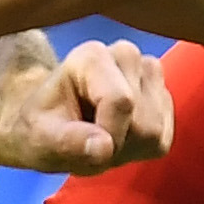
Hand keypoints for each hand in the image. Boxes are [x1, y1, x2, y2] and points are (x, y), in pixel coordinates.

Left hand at [0, 38, 170, 173]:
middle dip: (118, 146)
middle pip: (144, 122)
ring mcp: (150, 72)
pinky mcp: (163, 95)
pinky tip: (120, 138)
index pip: (122, 102)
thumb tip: (105, 148)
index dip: (108, 137)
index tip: (84, 146)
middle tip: (90, 144)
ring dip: (129, 148)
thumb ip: (67, 142)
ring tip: (102, 139)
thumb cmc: (42, 127)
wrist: (53, 120)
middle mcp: (126, 55)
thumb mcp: (38, 139)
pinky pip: (164, 137)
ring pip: (156, 131)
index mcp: (92, 56)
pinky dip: (142, 148)